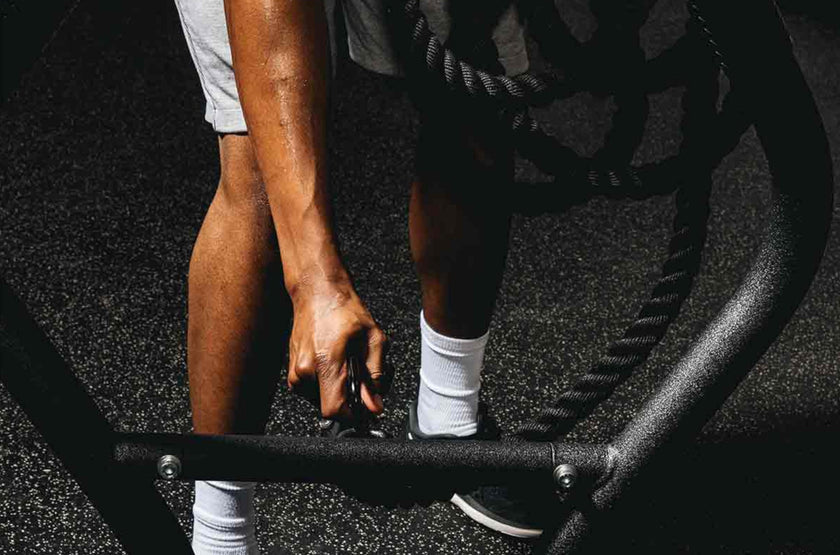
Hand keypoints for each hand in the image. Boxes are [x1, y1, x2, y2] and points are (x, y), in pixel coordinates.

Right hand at [287, 278, 389, 418]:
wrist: (318, 292)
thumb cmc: (344, 310)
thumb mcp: (374, 340)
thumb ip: (374, 376)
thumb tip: (374, 406)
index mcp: (326, 362)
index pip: (334, 410)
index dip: (354, 414)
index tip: (365, 407)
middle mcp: (305, 369)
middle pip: (330, 406)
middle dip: (350, 399)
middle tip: (362, 377)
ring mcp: (296, 371)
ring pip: (322, 400)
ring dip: (340, 391)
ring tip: (350, 366)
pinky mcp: (293, 371)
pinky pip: (314, 390)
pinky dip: (328, 384)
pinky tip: (337, 365)